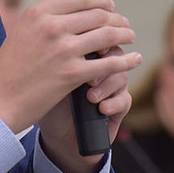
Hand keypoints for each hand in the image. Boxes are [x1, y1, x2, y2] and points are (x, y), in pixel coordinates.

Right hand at [0, 0, 140, 144]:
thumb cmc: (6, 71)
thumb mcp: (20, 33)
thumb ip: (43, 22)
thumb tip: (69, 16)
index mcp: (38, 13)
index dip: (101, 1)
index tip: (110, 6)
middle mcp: (52, 26)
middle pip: (98, 14)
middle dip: (116, 18)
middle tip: (124, 24)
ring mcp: (64, 50)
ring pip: (108, 35)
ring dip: (124, 35)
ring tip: (130, 37)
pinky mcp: (73, 74)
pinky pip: (109, 63)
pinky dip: (125, 61)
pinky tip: (134, 60)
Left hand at [38, 45, 136, 172]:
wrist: (57, 135)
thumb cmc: (49, 103)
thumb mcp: (48, 79)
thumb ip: (57, 59)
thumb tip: (65, 42)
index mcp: (84, 55)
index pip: (96, 37)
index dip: (95, 40)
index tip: (86, 48)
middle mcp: (101, 68)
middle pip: (115, 52)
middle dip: (104, 62)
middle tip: (88, 77)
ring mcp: (112, 87)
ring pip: (121, 76)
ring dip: (107, 86)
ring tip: (90, 97)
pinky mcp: (119, 107)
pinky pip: (125, 100)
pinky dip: (113, 103)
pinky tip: (101, 109)